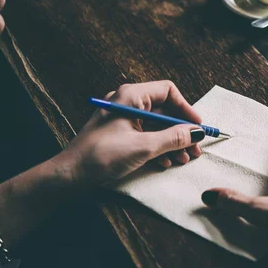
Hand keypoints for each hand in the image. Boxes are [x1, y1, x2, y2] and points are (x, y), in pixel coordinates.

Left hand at [58, 81, 204, 186]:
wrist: (69, 175)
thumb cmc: (101, 156)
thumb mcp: (144, 147)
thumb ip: (174, 138)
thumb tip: (197, 132)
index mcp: (131, 96)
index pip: (168, 91)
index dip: (186, 109)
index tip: (198, 127)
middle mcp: (127, 103)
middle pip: (164, 110)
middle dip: (181, 130)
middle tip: (196, 148)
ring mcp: (123, 119)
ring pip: (156, 126)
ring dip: (172, 142)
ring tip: (183, 159)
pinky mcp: (119, 134)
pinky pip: (146, 135)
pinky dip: (158, 147)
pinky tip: (166, 162)